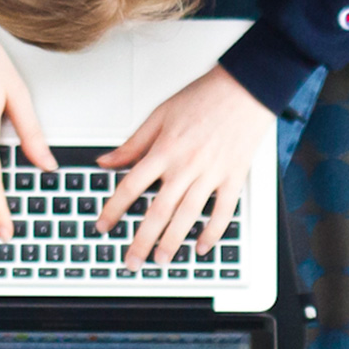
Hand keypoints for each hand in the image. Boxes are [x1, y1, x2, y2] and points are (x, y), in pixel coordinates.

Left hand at [94, 65, 273, 268]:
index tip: (103, 226)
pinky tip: (201, 246)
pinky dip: (212, 232)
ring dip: (172, 242)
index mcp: (164, 150)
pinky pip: (223, 212)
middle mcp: (186, 166)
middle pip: (158, 211)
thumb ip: (133, 143)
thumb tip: (106, 161)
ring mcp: (211, 174)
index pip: (131, 186)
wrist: (245, 87)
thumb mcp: (159, 114)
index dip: (114, 209)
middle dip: (142, 240)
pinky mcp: (233, 177)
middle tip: (131, 261)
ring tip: (161, 260)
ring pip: (188, 216)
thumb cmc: (203, 97)